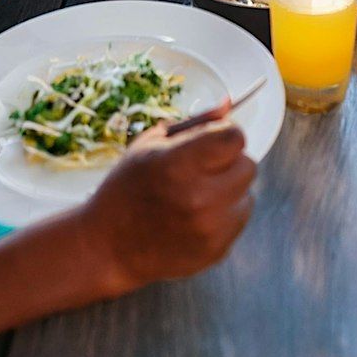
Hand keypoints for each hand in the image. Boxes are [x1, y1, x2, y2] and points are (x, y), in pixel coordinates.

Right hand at [85, 121, 255, 293]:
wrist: (109, 246)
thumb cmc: (127, 187)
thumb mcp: (150, 144)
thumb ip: (195, 123)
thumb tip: (228, 105)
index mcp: (179, 164)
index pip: (235, 138)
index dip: (226, 133)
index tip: (213, 139)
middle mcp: (199, 198)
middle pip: (248, 164)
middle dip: (229, 162)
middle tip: (201, 169)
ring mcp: (210, 228)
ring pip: (247, 193)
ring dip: (229, 190)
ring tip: (197, 195)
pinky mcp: (216, 251)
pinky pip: (239, 219)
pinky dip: (225, 214)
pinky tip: (196, 217)